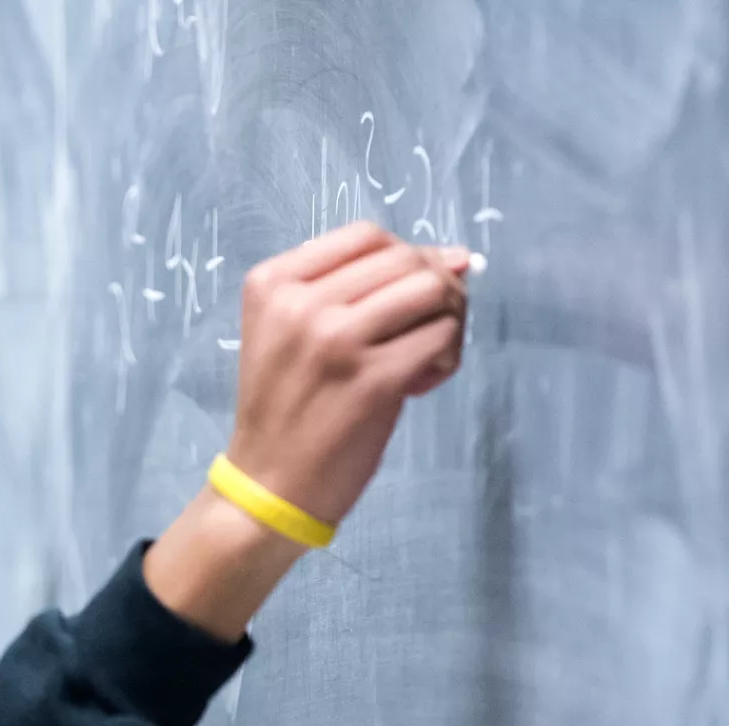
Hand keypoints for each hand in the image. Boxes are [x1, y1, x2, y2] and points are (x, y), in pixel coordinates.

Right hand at [143, 224, 470, 639]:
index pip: (364, 236)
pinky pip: (443, 336)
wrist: (269, 486)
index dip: (402, 257)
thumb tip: (458, 259)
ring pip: (434, 289)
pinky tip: (420, 384)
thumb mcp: (289, 334)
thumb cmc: (286, 410)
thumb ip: (352, 291)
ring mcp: (337, 339)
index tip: (403, 299)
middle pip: (405, 258)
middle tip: (424, 331)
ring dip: (447, 319)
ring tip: (424, 356)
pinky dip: (446, 356)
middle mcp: (300, 304)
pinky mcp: (374, 379)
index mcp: (272, 284)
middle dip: (433, 288)